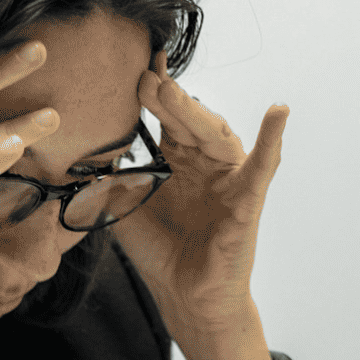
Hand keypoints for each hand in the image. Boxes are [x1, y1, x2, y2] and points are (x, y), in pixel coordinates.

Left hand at [114, 49, 289, 321]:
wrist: (182, 296)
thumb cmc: (159, 252)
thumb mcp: (122, 208)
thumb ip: (106, 178)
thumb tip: (79, 147)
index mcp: (176, 159)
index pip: (164, 115)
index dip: (152, 91)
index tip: (132, 64)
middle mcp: (204, 161)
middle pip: (187, 119)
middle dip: (165, 97)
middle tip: (142, 76)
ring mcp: (228, 178)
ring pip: (215, 134)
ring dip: (193, 110)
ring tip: (170, 90)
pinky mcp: (247, 199)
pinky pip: (263, 165)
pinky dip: (273, 138)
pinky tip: (279, 110)